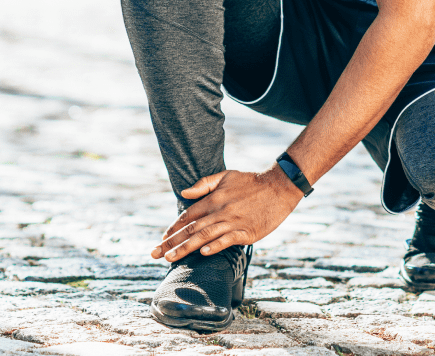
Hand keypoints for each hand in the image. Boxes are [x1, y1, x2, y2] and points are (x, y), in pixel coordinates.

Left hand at [151, 167, 303, 261]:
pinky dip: (215, 246)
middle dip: (172, 243)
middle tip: (155, 254)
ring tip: (170, 258)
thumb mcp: (225, 176)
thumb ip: (204, 184)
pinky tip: (204, 253)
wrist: (279, 186)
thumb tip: (184, 193)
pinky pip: (228, 240)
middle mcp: (220, 211)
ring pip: (204, 236)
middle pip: (191, 229)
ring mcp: (233, 222)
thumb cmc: (251, 182)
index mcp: (213, 199)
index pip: (188, 215)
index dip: (174, 228)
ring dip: (186, 248)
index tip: (162, 239)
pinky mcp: (247, 232)